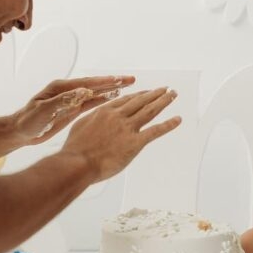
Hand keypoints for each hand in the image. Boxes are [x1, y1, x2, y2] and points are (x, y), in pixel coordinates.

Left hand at [13, 76, 133, 144]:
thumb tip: (83, 91)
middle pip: (94, 85)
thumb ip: (63, 101)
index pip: (87, 83)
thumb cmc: (28, 121)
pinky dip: (103, 100)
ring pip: (95, 93)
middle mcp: (67, 91)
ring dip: (111, 90)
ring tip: (128, 86)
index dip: (105, 82)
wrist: (19, 132)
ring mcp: (70, 100)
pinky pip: (90, 103)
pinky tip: (114, 99)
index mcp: (60, 88)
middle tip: (131, 79)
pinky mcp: (71, 109)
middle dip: (113, 82)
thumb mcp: (43, 110)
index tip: (120, 80)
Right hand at [61, 87, 181, 182]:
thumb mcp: (81, 125)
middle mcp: (118, 116)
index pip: (127, 100)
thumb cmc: (75, 148)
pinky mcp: (135, 143)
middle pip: (141, 101)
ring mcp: (128, 129)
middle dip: (155, 94)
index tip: (148, 92)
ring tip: (173, 95)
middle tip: (166, 89)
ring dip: (164, 101)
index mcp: (105, 111)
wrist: (78, 163)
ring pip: (150, 111)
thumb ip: (93, 118)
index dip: (140, 95)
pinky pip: (155, 131)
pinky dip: (168, 124)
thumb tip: (98, 116)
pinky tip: (178, 119)